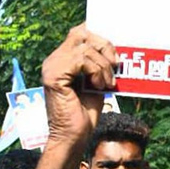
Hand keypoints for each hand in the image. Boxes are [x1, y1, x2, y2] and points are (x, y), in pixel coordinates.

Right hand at [41, 24, 116, 149]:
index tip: (116, 52)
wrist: (73, 137)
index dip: (100, 36)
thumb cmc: (85, 113)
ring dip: (103, 65)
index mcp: (62, 59)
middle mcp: (54, 59)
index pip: (80, 31)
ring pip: (85, 47)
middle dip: (105, 46)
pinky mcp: (53, 76)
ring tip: (107, 83)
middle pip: (82, 32)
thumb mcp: (97, 82)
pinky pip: (81, 60)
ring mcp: (51, 66)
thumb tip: (118, 49)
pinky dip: (96, 71)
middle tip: (116, 65)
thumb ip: (101, 64)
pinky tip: (100, 86)